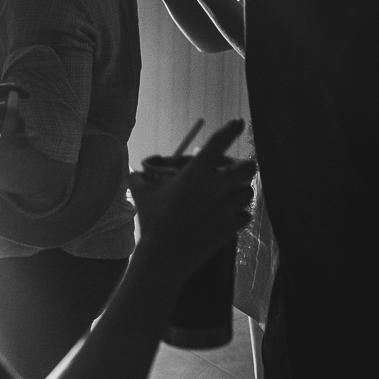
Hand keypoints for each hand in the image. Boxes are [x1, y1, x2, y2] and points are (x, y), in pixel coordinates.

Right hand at [129, 120, 256, 278]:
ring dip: (242, 191)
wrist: (164, 256)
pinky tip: (232, 215)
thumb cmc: (152, 221)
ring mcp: (225, 209)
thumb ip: (139, 180)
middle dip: (247, 166)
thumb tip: (131, 172)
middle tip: (240, 168)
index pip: (218, 143)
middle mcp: (215, 188)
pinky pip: (245, 216)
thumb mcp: (142, 195)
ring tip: (233, 194)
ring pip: (248, 193)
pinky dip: (241, 214)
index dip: (231, 130)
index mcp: (195, 174)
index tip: (239, 122)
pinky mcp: (230, 228)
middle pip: (248, 168)